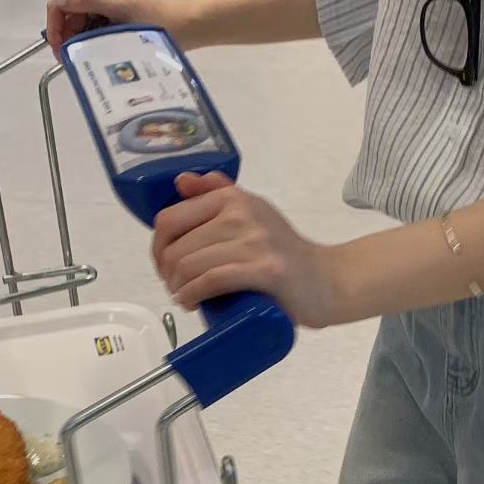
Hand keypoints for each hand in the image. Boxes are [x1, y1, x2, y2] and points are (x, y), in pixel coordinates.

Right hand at [45, 0, 198, 55]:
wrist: (183, 26)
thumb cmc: (153, 19)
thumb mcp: (119, 9)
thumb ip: (88, 1)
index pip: (58, 2)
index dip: (54, 26)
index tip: (61, 51)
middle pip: (65, 14)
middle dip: (65, 36)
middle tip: (72, 61)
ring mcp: (101, 4)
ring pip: (76, 24)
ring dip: (76, 41)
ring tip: (86, 59)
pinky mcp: (109, 16)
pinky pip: (89, 29)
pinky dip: (88, 41)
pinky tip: (96, 52)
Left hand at [152, 173, 341, 328]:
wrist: (326, 280)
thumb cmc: (283, 251)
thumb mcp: (252, 212)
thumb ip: (218, 192)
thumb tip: (181, 181)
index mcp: (233, 198)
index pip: (170, 219)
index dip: (158, 247)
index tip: (165, 265)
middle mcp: (242, 214)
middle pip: (176, 247)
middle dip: (167, 273)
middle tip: (177, 288)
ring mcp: (255, 242)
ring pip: (190, 265)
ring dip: (177, 288)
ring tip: (185, 297)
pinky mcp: (265, 271)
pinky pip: (212, 280)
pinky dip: (193, 295)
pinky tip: (192, 303)